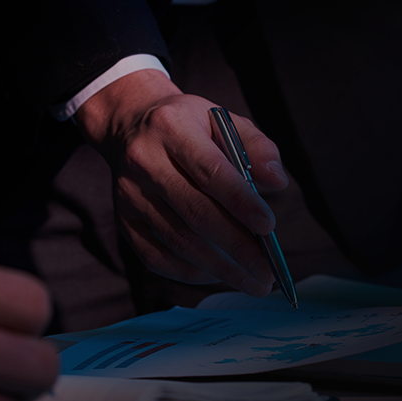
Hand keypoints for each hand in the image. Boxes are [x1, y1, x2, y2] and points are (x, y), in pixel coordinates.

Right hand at [75, 70, 285, 295]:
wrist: (128, 126)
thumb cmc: (188, 126)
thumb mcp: (223, 119)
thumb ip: (256, 146)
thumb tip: (277, 182)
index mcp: (172, 128)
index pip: (210, 171)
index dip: (241, 202)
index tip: (268, 228)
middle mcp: (144, 161)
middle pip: (195, 213)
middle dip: (237, 247)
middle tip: (267, 271)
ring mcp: (130, 195)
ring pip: (178, 241)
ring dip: (220, 268)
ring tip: (253, 281)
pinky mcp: (124, 222)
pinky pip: (156, 258)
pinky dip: (190, 272)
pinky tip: (218, 275)